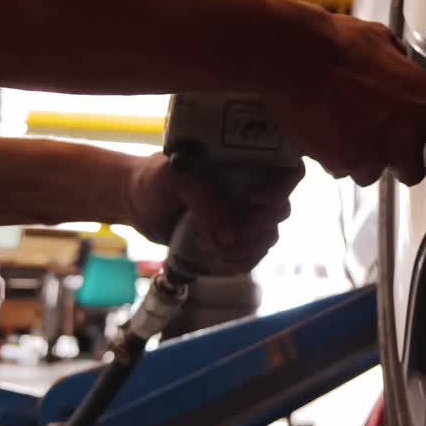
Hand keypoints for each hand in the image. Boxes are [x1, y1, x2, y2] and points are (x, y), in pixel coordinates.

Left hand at [123, 153, 304, 275]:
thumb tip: (229, 237)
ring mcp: (246, 216)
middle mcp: (254, 187)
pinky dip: (238, 263)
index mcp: (247, 162)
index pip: (287, 170)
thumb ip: (203, 199)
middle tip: (227, 232)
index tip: (252, 199)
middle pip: (282, 209)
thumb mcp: (174, 177)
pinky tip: (214, 259)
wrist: (137, 202)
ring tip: (207, 246)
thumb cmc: (156, 178)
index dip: (281, 188)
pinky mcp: (235, 240)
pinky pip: (253, 257)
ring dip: (244, 248)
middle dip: (256, 227)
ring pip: (269, 237)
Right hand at [268, 14, 425, 186]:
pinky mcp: (341, 164)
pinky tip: (327, 132)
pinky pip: (342, 169)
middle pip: (412, 173)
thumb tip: (399, 65)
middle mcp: (405, 137)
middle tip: (384, 141)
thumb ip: (401, 64)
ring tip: (347, 131)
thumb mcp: (385, 42)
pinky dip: (336, 157)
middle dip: (400, 161)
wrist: (297, 59)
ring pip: (373, 174)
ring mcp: (373, 155)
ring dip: (364, 159)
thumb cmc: (338, 45)